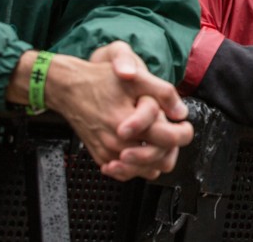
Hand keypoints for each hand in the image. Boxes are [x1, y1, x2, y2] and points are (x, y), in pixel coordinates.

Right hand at [49, 44, 192, 180]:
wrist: (68, 89)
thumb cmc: (100, 81)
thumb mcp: (137, 79)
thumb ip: (163, 94)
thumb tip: (181, 112)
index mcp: (132, 123)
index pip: (170, 139)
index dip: (184, 132)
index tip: (184, 125)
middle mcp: (119, 143)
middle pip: (161, 160)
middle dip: (170, 146)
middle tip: (170, 131)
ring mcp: (109, 153)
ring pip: (147, 171)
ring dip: (155, 157)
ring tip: (155, 137)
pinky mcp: (102, 158)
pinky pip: (128, 173)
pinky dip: (138, 164)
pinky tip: (139, 145)